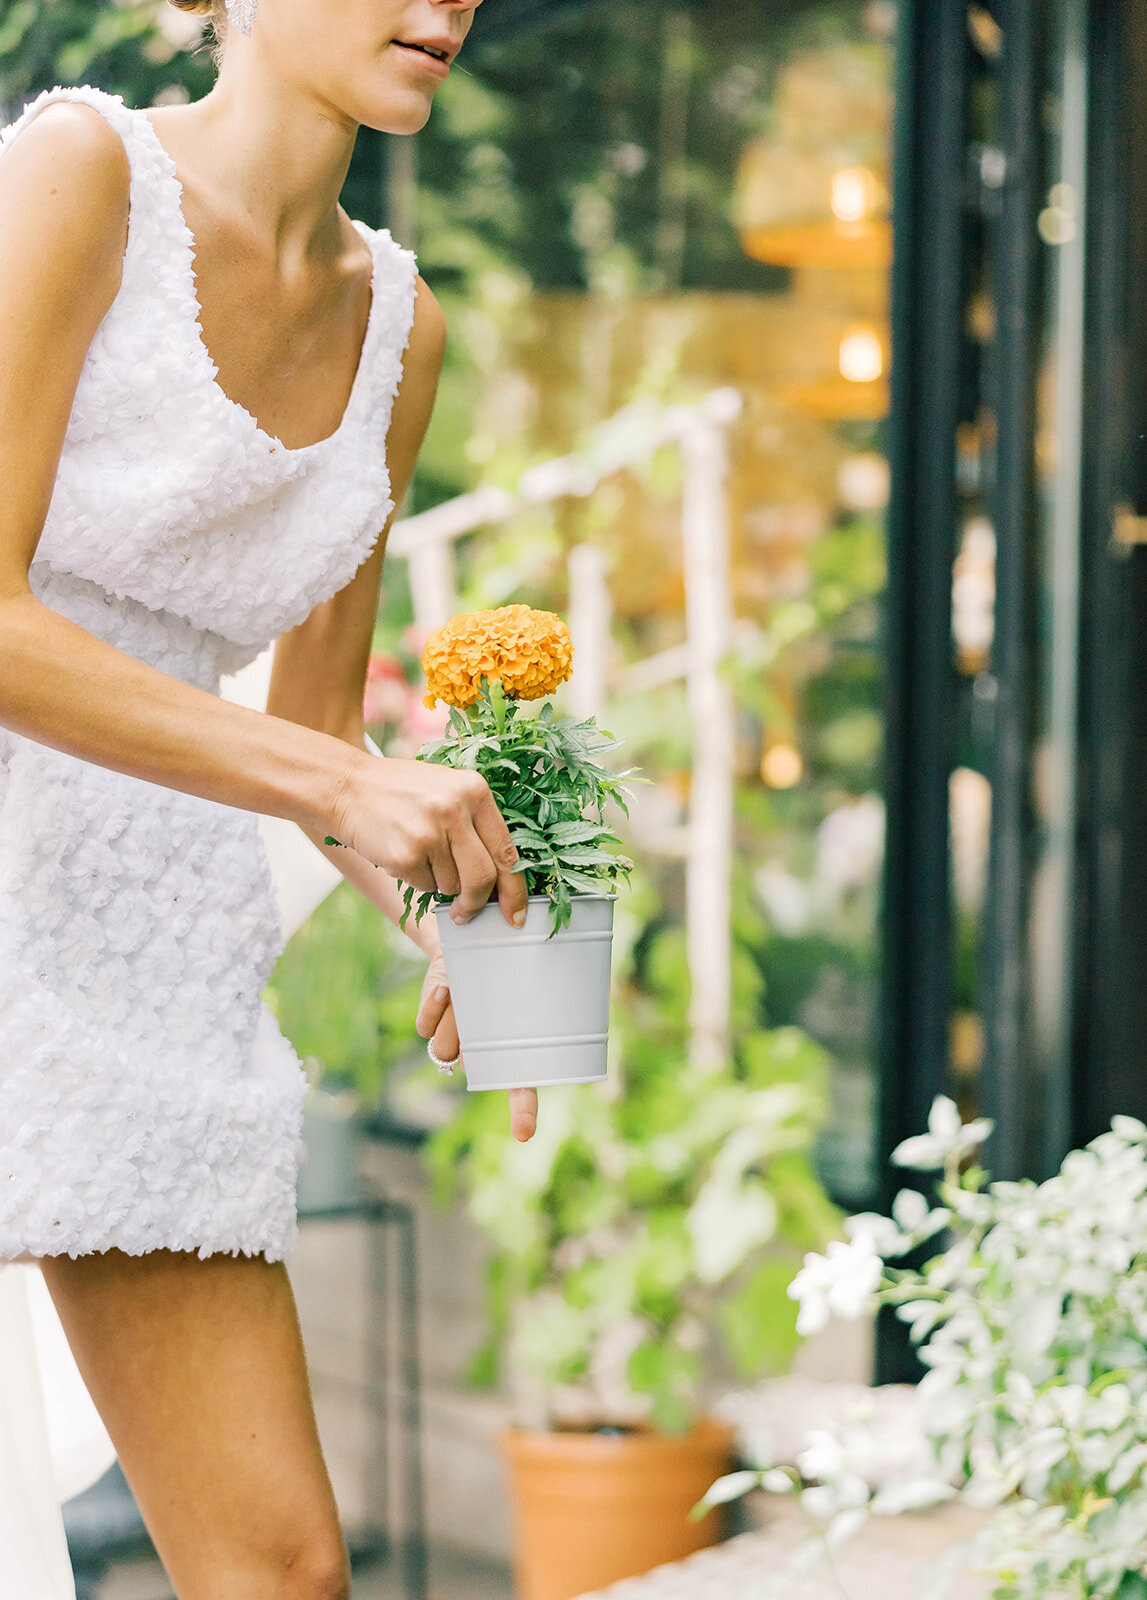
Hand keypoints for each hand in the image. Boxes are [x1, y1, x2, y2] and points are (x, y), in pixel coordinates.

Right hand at [330, 750, 527, 927]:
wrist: (344, 785)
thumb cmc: (401, 792)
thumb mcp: (447, 790)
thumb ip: (475, 824)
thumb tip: (500, 879)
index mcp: (475, 790)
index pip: (507, 851)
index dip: (514, 889)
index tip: (515, 914)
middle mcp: (456, 809)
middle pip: (484, 877)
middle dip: (477, 902)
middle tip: (466, 912)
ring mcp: (430, 832)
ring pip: (452, 885)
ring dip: (439, 883)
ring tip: (419, 853)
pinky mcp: (405, 854)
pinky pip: (425, 887)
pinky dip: (417, 880)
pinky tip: (402, 854)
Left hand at [415, 946, 537, 1142]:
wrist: (461, 949)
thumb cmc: (492, 965)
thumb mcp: (502, 978)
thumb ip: (492, 996)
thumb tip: (461, 1000)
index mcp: (508, 1047)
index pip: (521, 1088)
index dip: (523, 1112)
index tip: (524, 1133)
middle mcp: (480, 1051)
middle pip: (469, 1063)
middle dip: (469, 1037)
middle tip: (479, 1006)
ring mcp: (453, 1040)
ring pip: (445, 1047)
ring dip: (453, 1015)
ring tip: (464, 988)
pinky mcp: (428, 1026)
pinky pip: (426, 1028)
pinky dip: (433, 1006)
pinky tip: (444, 987)